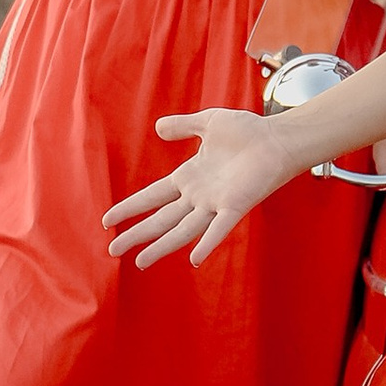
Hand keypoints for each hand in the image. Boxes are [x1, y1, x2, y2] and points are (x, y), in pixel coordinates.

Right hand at [104, 109, 295, 268]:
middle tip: (113, 251)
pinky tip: (194, 260)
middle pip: (161, 219)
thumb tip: (158, 127)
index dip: (130, 208)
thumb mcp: (208, 123)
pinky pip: (219, 229)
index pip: (152, 196)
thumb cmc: (248, 131)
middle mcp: (198, 195)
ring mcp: (216, 203)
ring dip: (162, 246)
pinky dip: (208, 243)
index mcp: (189, 177)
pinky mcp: (236, 206)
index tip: (108, 220)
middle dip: (137, 235)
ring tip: (140, 262)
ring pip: (182, 229)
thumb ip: (183, 126)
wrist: (278, 138)